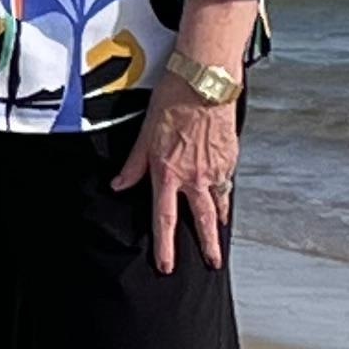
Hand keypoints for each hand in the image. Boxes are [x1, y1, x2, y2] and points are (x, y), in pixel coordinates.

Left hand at [111, 81, 238, 274]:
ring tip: (220, 234)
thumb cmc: (172, 101)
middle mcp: (193, 176)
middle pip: (201, 220)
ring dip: (220, 221)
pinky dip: (225, 190)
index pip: (164, 218)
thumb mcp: (144, 134)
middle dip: (208, 246)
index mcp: (168, 173)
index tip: (167, 266)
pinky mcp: (230, 157)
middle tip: (213, 263)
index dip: (165, 246)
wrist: (204, 82)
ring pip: (219, 202)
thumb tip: (118, 185)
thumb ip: (133, 165)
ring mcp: (215, 168)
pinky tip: (224, 195)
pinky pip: (227, 181)